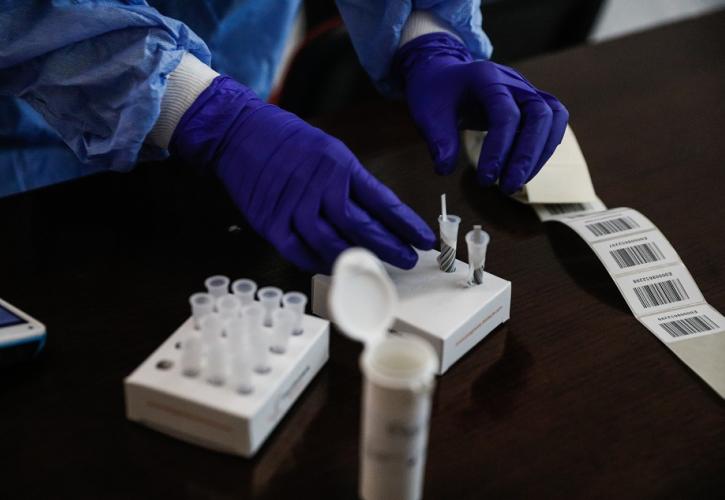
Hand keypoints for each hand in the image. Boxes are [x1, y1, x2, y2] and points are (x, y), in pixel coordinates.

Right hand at [170, 77, 434, 272]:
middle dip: (389, 247)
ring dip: (356, 260)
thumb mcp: (329, 149)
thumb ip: (351, 181)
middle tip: (407, 259)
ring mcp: (293, 206)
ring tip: (374, 268)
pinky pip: (299, 251)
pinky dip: (317, 263)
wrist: (238, 131)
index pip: (382, 201)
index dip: (406, 224)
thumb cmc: (287, 138)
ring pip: (332, 244)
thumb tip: (377, 214)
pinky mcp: (270, 222)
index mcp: (339, 165)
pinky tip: (332, 266)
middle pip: (362, 227)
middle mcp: (319, 187)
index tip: (424, 238)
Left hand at [397, 33, 568, 193]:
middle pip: (539, 114)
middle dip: (527, 155)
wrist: (443, 75)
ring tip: (517, 183)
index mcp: (486, 78)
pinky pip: (551, 123)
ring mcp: (526, 90)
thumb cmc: (435, 93)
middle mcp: (513, 81)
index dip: (499, 150)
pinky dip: (543, 148)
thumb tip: (445, 170)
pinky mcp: (530, 103)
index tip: (485, 179)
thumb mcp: (427, 114)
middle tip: (507, 187)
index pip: (505, 115)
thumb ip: (438, 140)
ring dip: (540, 154)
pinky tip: (524, 171)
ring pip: (552, 117)